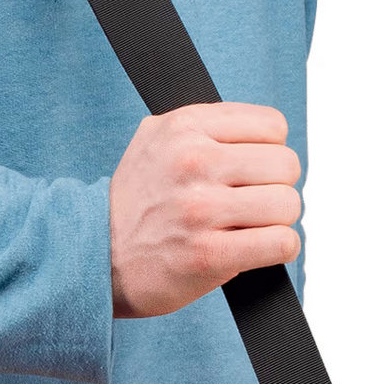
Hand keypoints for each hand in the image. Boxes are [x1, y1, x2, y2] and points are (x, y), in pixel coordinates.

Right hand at [108, 103, 301, 318]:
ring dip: (276, 222)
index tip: (249, 171)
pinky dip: (277, 249)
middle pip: (287, 165)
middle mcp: (192, 162)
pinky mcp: (209, 255)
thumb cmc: (136, 202)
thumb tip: (264, 130)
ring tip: (248, 227)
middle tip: (250, 203)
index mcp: (183, 127)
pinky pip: (282, 243)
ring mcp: (200, 209)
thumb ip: (205, 126)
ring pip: (288, 204)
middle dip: (275, 188)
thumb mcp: (155, 141)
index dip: (268, 152)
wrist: (95, 257)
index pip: (273, 126)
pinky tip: (254, 249)